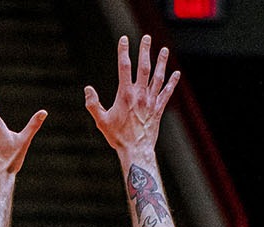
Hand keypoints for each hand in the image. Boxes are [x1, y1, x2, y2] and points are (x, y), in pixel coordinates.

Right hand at [85, 35, 178, 156]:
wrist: (136, 150)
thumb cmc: (118, 137)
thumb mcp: (101, 121)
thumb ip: (93, 104)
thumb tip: (87, 89)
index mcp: (125, 95)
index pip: (124, 67)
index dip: (123, 52)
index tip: (124, 40)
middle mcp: (140, 95)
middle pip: (144, 67)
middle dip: (145, 51)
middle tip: (146, 38)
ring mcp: (151, 101)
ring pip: (158, 77)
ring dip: (161, 62)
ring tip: (164, 50)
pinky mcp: (158, 109)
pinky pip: (167, 93)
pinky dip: (172, 83)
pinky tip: (176, 74)